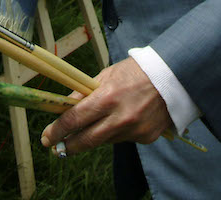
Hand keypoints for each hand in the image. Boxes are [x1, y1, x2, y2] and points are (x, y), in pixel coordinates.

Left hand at [40, 57, 171, 154]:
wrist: (173, 77)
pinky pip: (123, 139)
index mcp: (108, 97)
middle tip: (57, 148)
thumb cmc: (136, 72)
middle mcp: (120, 117)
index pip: (75, 119)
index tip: (47, 137)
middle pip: (86, 141)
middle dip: (68, 146)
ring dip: (95, 135)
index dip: (58, 130)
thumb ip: (85, 92)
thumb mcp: (107, 75)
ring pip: (105, 140)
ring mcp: (134, 130)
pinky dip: (117, 132)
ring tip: (96, 124)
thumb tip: (65, 107)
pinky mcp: (146, 137)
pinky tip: (124, 118)